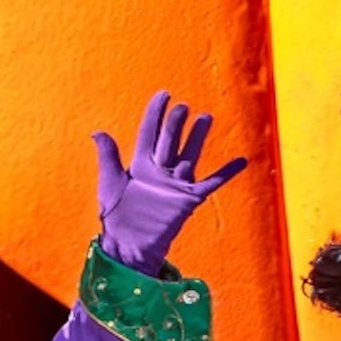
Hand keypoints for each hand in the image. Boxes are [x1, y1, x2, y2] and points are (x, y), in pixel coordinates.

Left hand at [93, 89, 247, 273]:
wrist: (130, 246)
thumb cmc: (117, 218)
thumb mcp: (110, 184)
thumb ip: (108, 157)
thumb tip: (98, 132)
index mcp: (140, 164)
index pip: (150, 132)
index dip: (155, 113)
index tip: (164, 94)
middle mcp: (160, 171)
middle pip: (171, 139)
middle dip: (176, 122)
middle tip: (182, 107)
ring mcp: (176, 184)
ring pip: (189, 154)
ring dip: (197, 136)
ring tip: (205, 117)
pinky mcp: (189, 199)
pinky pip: (212, 182)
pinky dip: (227, 172)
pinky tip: (241, 161)